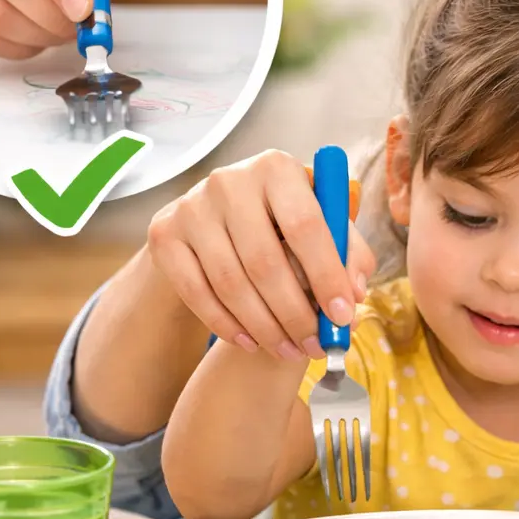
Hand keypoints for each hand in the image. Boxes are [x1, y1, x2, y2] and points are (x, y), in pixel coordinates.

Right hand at [146, 150, 377, 361]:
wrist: (212, 218)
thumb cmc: (279, 222)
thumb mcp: (319, 224)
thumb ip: (347, 252)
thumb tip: (354, 292)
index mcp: (277, 168)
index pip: (306, 225)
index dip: (326, 275)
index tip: (343, 316)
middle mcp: (229, 181)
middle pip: (265, 261)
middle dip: (295, 314)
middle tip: (315, 345)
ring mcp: (191, 206)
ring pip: (230, 282)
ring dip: (265, 327)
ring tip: (289, 350)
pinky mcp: (164, 234)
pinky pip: (197, 292)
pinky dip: (227, 325)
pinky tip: (252, 342)